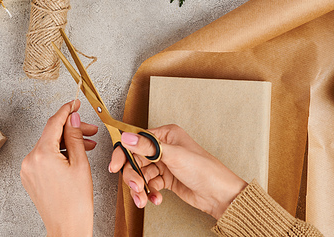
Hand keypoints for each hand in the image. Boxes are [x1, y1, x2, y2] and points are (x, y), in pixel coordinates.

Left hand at [20, 100, 97, 236]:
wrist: (67, 226)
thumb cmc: (76, 201)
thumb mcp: (81, 163)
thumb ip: (75, 136)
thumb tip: (72, 118)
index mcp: (42, 154)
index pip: (54, 123)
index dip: (67, 110)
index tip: (76, 102)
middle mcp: (30, 160)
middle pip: (52, 134)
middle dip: (72, 129)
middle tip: (91, 130)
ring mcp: (28, 169)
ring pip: (49, 145)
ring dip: (67, 141)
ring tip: (88, 145)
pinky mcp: (30, 176)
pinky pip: (44, 156)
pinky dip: (59, 153)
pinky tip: (75, 155)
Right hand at [108, 124, 247, 219]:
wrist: (218, 194)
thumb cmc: (204, 169)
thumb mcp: (174, 155)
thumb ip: (148, 147)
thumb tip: (127, 137)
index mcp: (166, 135)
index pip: (136, 140)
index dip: (123, 153)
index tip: (114, 165)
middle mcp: (163, 148)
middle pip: (135, 160)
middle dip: (133, 175)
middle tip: (136, 186)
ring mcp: (164, 164)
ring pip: (140, 175)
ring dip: (140, 188)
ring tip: (145, 197)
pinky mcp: (165, 179)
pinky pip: (149, 185)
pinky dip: (149, 193)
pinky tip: (155, 198)